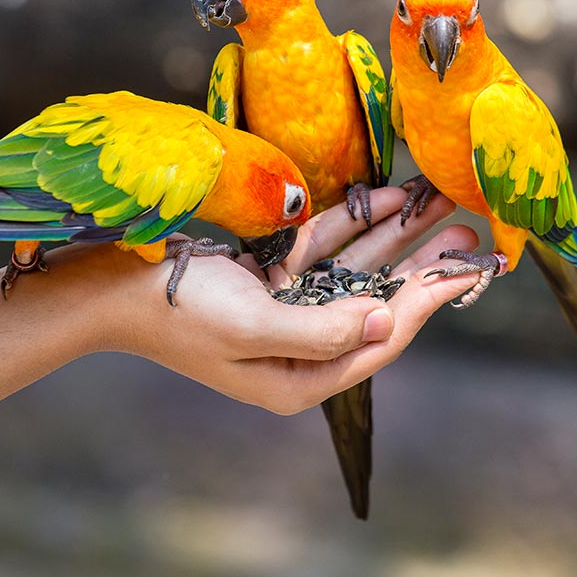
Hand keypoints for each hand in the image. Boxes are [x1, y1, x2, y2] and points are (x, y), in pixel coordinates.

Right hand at [125, 186, 482, 414]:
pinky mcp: (267, 276)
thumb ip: (322, 332)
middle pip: (375, 302)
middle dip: (420, 266)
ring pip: (355, 268)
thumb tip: (382, 322)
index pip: (377, 340)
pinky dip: (352, 224)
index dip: (423, 304)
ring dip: (394, 236)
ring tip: (437, 203)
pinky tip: (387, 197)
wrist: (109, 286)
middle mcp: (297, 347)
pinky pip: (322, 249)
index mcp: (296, 379)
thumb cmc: (177, 312)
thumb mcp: (252, 329)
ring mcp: (283, 308)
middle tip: (466, 232)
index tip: (462, 271)